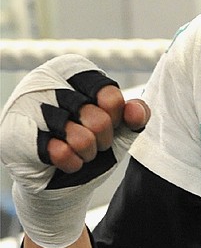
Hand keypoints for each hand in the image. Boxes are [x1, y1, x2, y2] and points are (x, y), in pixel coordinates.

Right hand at [0, 55, 149, 247]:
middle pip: (98, 118)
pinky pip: (61, 153)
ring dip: (88, 153)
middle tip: (92, 142)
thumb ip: (135, 114)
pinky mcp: (17, 136)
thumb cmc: (90, 141)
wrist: (59, 177)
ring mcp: (28, 107)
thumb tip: (134, 110)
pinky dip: (72, 164)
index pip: (110, 95)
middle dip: (103, 139)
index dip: (116, 117)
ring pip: (81, 138)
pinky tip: (63, 161)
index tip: (109, 122)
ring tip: (78, 150)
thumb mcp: (119, 126)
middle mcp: (45, 81)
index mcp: (70, 70)